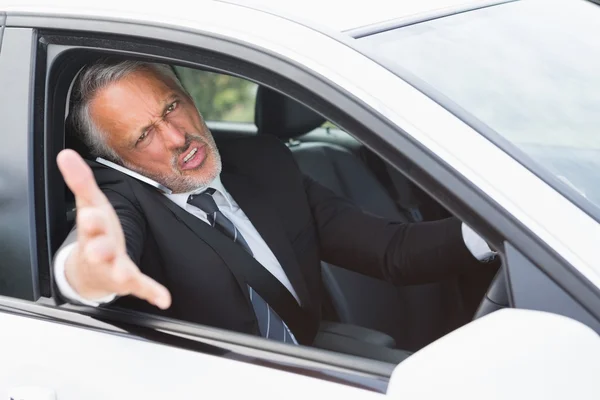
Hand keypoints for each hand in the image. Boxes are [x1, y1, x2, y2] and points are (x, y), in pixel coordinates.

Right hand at [57, 150, 170, 308]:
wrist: (88, 270)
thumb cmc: (94, 233)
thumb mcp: (89, 204)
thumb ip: (81, 180)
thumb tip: (66, 154)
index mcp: (93, 229)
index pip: (90, 222)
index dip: (91, 218)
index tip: (90, 214)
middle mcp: (101, 250)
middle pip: (100, 249)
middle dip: (100, 248)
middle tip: (99, 250)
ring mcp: (114, 267)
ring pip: (118, 271)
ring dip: (122, 272)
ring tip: (127, 277)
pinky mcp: (129, 281)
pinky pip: (141, 287)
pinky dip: (152, 292)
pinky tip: (164, 299)